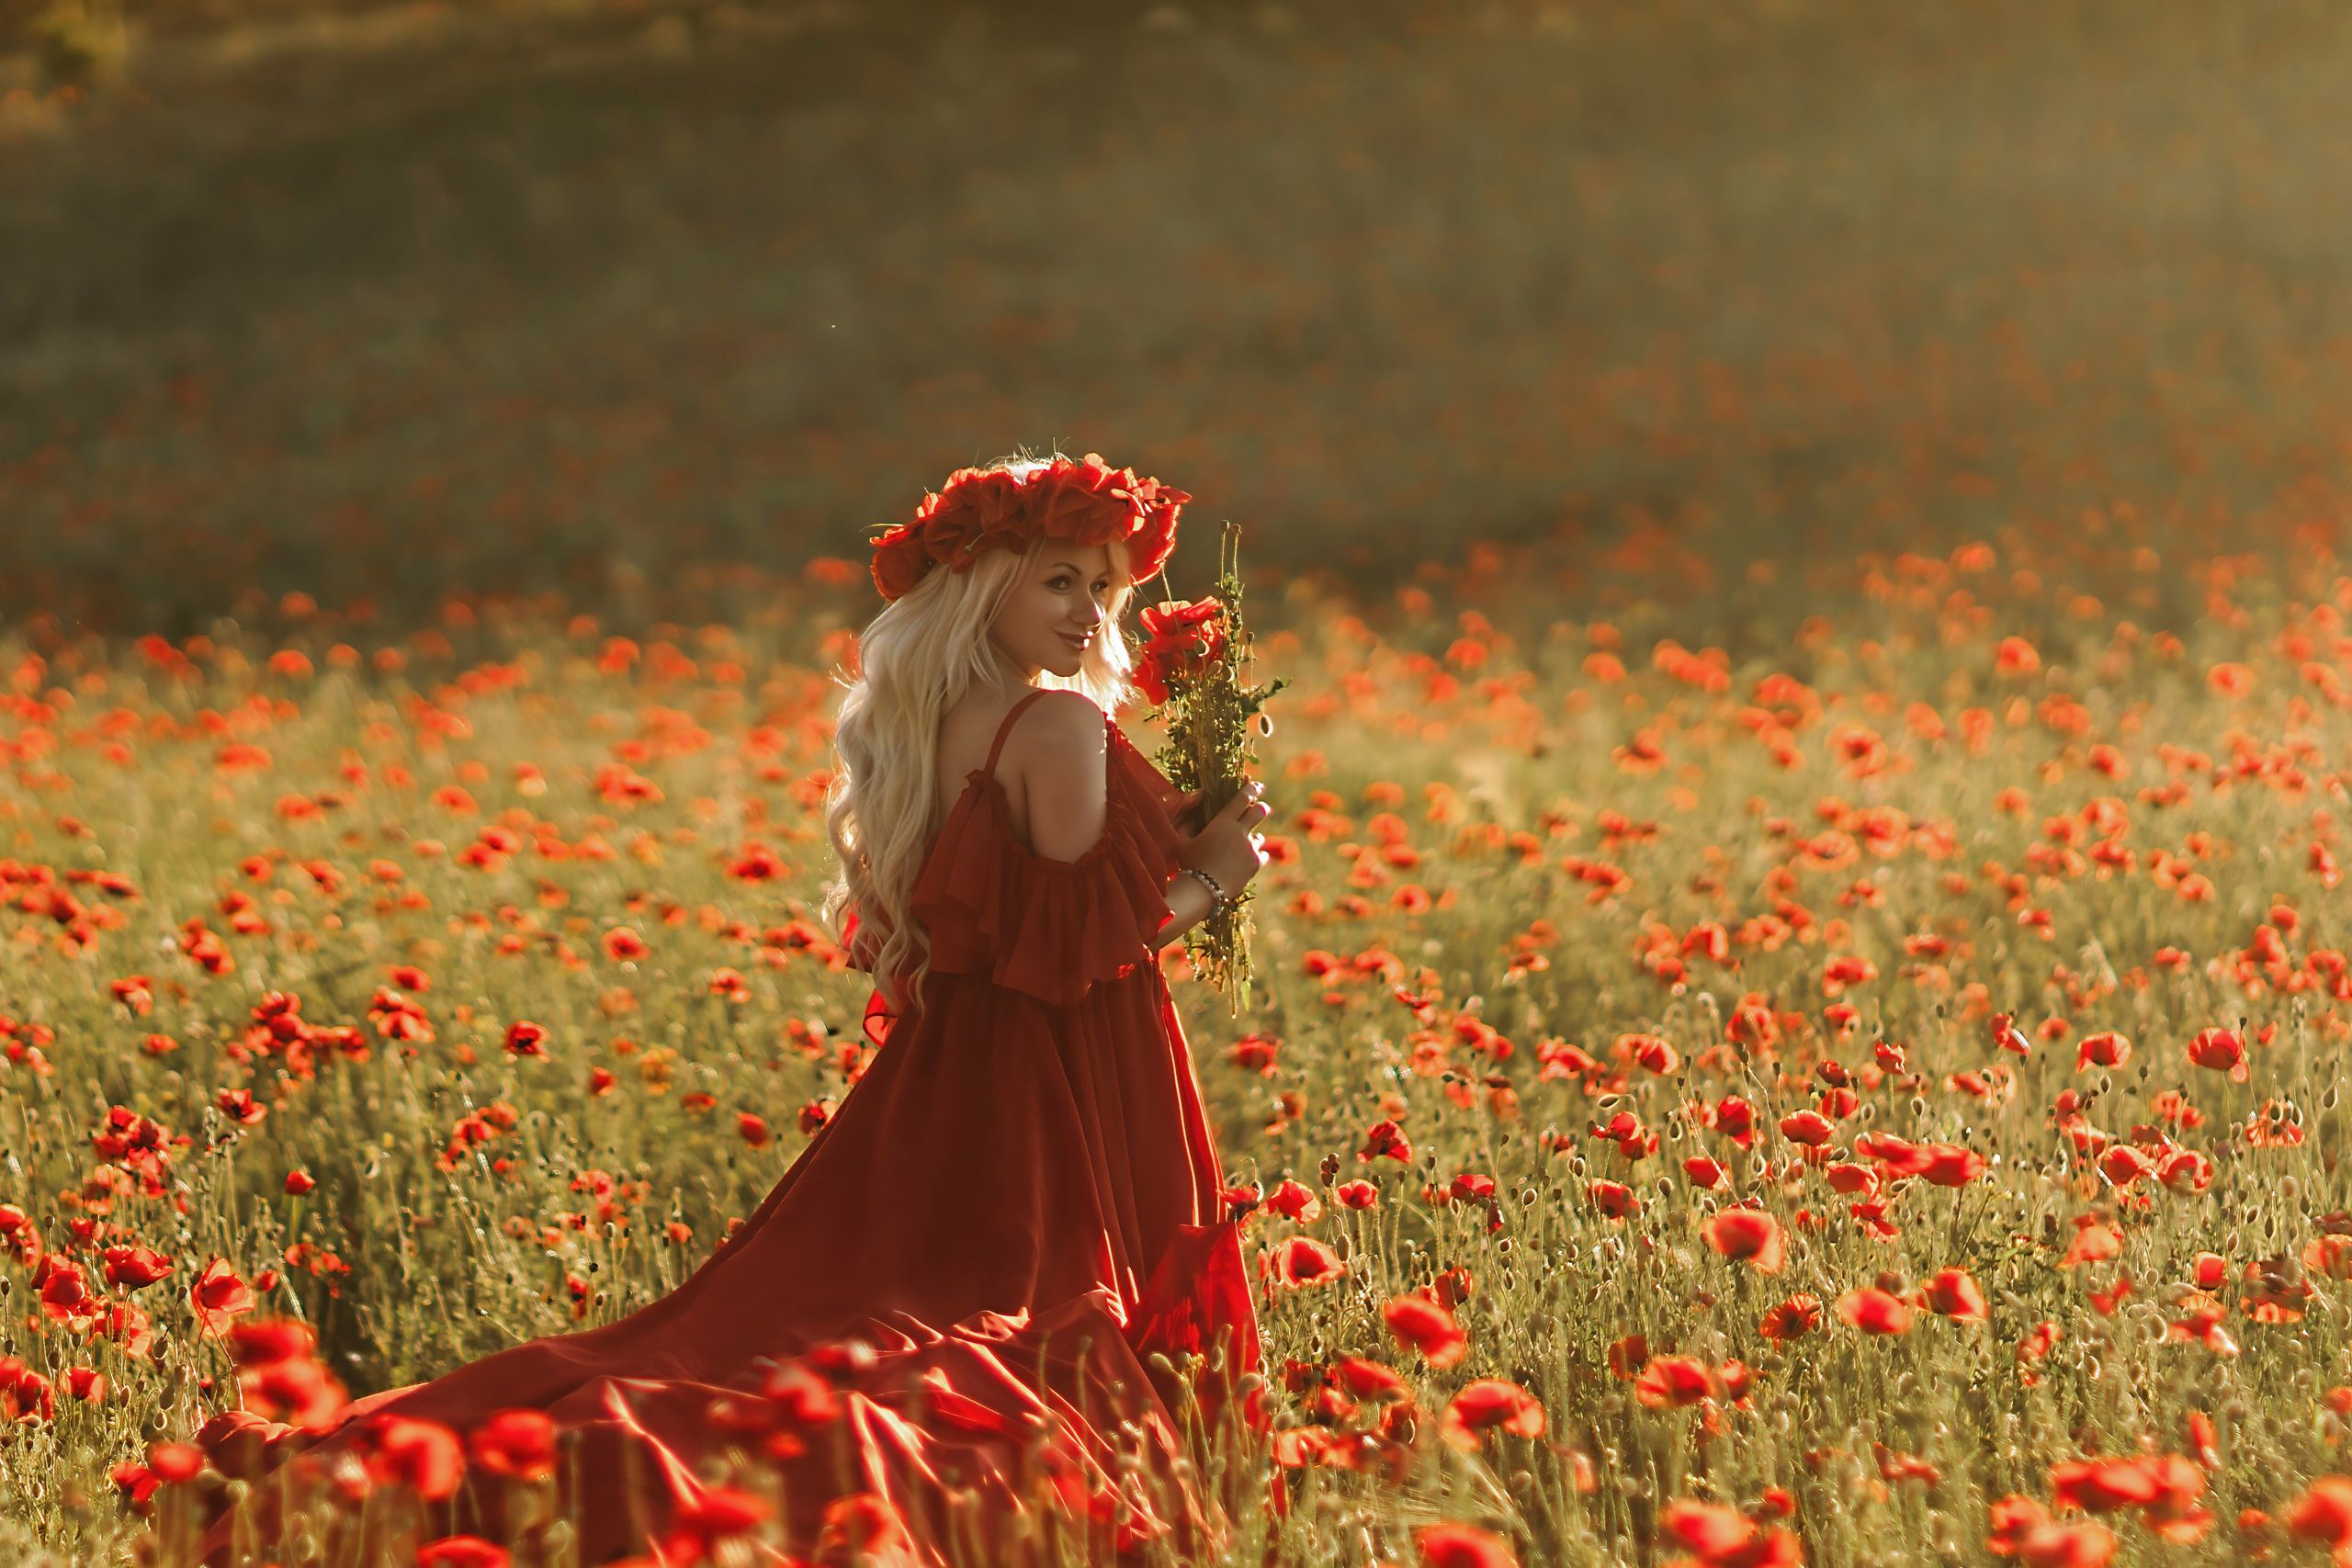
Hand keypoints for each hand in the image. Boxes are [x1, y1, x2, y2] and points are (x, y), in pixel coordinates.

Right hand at [1176, 781, 1270, 897]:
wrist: (1203, 890)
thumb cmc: (1188, 864)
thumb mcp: (1180, 842)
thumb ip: (1187, 825)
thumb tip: (1193, 814)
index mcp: (1223, 822)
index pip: (1242, 798)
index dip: (1251, 788)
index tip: (1255, 785)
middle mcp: (1240, 832)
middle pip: (1261, 811)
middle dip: (1261, 807)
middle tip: (1258, 809)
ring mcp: (1250, 848)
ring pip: (1260, 836)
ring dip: (1253, 837)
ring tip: (1242, 846)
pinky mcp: (1256, 864)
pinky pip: (1262, 854)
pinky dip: (1256, 855)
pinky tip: (1247, 858)